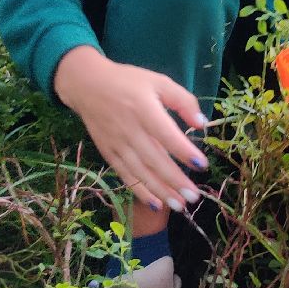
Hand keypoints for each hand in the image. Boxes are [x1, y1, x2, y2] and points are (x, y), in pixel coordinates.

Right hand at [53, 46, 210, 213]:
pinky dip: (139, 191)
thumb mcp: (159, 82)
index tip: (202, 165)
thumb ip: (182, 100)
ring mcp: (117, 144)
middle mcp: (130, 130)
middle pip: (154, 160)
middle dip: (175, 181)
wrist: (87, 85)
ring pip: (140, 172)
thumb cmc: (129, 82)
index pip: (166, 135)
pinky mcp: (108, 152)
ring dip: (160, 191)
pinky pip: (125, 175)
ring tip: (180, 205)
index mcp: (144, 109)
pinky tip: (155, 203)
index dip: (184, 151)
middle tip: (194, 197)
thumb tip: (201, 124)